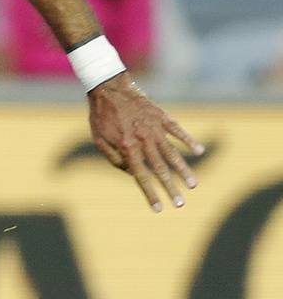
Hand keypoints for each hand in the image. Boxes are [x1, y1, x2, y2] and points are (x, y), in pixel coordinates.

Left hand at [87, 77, 202, 211]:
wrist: (108, 89)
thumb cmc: (101, 118)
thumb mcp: (99, 141)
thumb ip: (115, 159)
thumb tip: (133, 173)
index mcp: (127, 148)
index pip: (141, 177)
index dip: (150, 194)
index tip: (158, 209)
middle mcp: (144, 140)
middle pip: (160, 169)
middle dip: (171, 188)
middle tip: (180, 204)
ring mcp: (155, 128)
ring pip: (172, 153)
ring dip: (184, 170)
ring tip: (193, 185)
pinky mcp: (162, 117)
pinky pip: (178, 130)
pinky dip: (189, 140)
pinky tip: (199, 151)